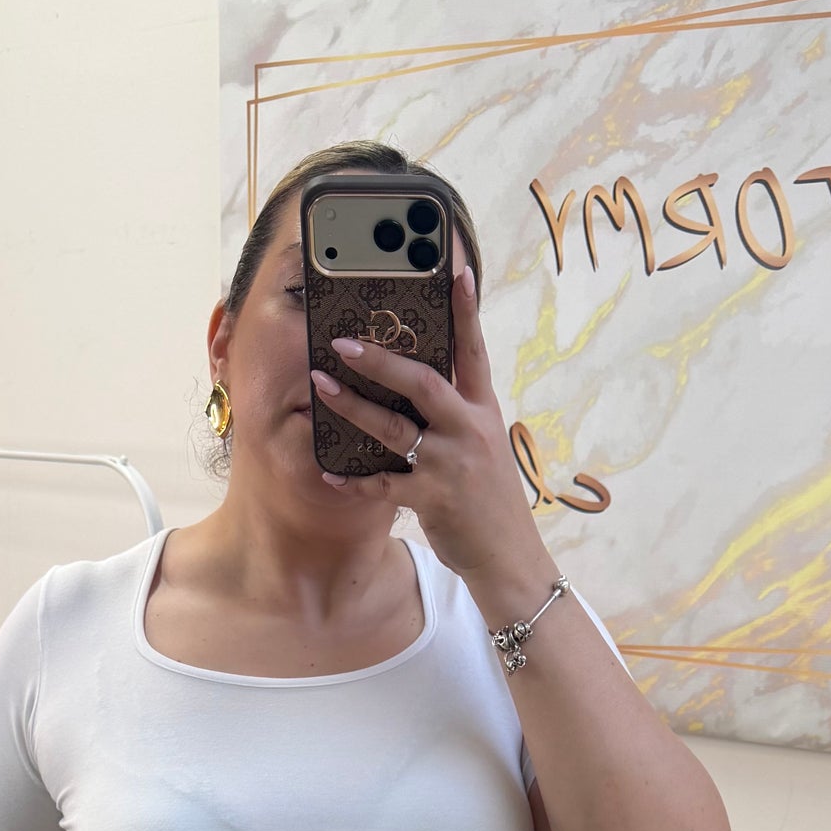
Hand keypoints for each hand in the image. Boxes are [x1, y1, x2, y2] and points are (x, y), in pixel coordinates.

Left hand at [310, 260, 553, 605]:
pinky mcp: (432, 499)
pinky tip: (330, 474)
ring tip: (321, 385)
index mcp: (483, 413)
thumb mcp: (485, 449)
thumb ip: (457, 418)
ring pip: (394, 429)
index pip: (474, 352)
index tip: (456, 271)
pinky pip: (382, 486)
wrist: (509, 559)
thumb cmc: (491, 502)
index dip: (466, 312)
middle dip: (380, 360)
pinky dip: (354, 481)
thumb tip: (421, 389)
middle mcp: (468, 431)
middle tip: (342, 340)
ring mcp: (450, 465)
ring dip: (352, 406)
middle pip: (423, 382)